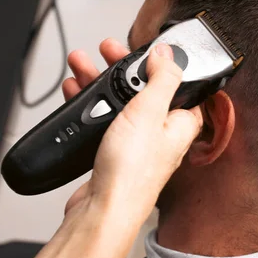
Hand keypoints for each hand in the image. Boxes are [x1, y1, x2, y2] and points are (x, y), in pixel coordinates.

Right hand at [61, 39, 202, 215]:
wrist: (101, 210)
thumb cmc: (131, 173)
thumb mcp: (151, 111)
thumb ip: (163, 78)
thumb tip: (169, 54)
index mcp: (181, 122)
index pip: (180, 83)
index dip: (163, 62)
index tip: (145, 48)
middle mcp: (162, 132)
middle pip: (145, 87)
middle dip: (124, 66)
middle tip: (107, 50)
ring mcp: (137, 141)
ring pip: (122, 100)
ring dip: (102, 79)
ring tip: (82, 62)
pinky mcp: (114, 150)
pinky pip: (105, 117)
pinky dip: (91, 101)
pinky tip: (76, 89)